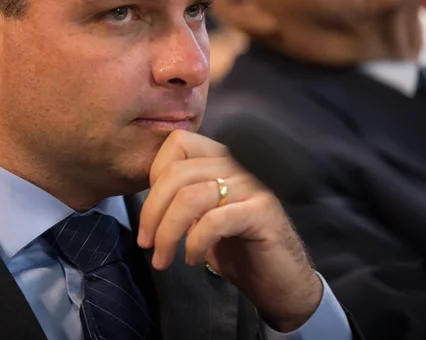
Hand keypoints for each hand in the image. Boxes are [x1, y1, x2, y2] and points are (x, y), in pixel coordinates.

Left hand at [137, 130, 322, 331]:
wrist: (280, 282)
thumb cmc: (237, 248)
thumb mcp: (201, 216)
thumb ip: (181, 196)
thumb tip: (147, 193)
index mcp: (220, 159)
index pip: (177, 143)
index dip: (155, 174)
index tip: (150, 212)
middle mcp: (237, 165)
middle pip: (177, 172)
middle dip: (151, 210)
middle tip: (145, 243)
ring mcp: (252, 186)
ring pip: (190, 197)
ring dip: (167, 233)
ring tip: (162, 259)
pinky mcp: (262, 212)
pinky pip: (214, 220)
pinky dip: (194, 242)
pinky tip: (191, 259)